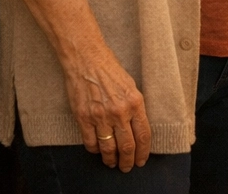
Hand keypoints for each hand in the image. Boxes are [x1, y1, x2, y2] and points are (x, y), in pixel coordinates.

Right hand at [61, 47, 150, 170]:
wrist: (87, 60)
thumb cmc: (110, 70)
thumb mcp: (131, 86)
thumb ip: (135, 108)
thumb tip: (137, 128)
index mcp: (135, 103)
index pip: (143, 135)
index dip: (144, 152)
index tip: (142, 160)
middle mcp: (119, 112)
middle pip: (127, 146)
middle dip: (128, 160)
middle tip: (127, 167)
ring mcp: (100, 116)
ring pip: (108, 148)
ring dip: (111, 159)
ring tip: (112, 163)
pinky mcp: (83, 117)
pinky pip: (91, 142)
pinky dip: (95, 150)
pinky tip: (98, 151)